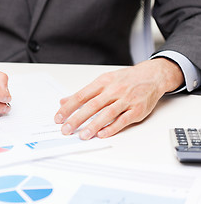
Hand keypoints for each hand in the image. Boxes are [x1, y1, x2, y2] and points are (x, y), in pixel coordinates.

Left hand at [54, 58, 183, 138]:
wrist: (152, 76)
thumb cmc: (125, 79)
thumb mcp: (103, 81)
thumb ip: (84, 93)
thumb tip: (63, 101)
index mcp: (102, 82)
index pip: (81, 95)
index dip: (68, 108)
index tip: (58, 118)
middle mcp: (113, 90)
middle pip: (92, 105)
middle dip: (77, 118)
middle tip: (66, 129)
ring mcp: (126, 100)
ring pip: (107, 113)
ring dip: (93, 125)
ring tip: (83, 135)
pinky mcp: (137, 110)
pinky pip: (123, 120)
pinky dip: (112, 128)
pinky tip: (102, 134)